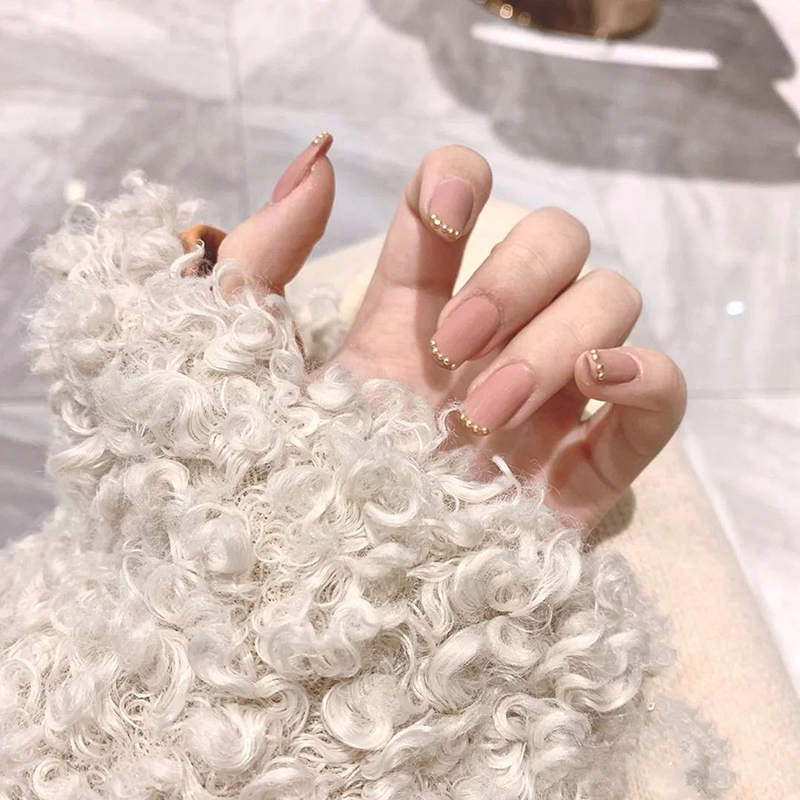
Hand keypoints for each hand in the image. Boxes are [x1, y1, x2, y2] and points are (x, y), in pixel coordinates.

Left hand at [183, 136, 686, 531]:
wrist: (305, 606)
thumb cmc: (264, 483)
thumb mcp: (235, 365)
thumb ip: (259, 260)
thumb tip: (325, 161)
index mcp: (406, 312)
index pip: (458, 203)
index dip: (458, 183)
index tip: (438, 215)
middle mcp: (487, 341)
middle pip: (557, 242)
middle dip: (513, 281)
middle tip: (449, 354)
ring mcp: (544, 402)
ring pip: (610, 304)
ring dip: (554, 343)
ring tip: (481, 415)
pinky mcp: (584, 473)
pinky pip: (661, 398)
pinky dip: (648, 375)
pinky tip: (596, 385)